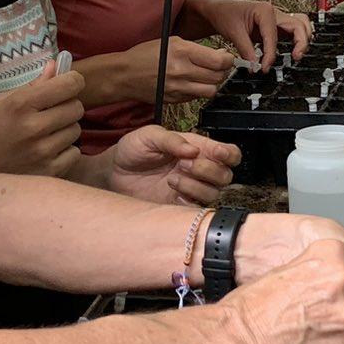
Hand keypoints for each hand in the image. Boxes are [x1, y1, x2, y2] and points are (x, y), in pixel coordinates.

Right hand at [0, 61, 84, 175]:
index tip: (70, 83)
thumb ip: (33, 84)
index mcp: (21, 104)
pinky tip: (50, 150)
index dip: (74, 80)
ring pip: (76, 130)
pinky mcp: (48, 172)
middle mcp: (34, 127)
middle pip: (76, 108)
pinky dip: (66, 151)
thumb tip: (56, 66)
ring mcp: (42, 152)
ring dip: (66, 129)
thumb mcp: (4, 101)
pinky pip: (74, 153)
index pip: (67, 85)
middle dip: (69, 106)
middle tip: (55, 111)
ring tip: (48, 133)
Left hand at [102, 126, 240, 205]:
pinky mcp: (180, 205)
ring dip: (196, 185)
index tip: (216, 153)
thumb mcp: (149, 136)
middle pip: (225, 175)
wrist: (113, 173)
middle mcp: (198, 169)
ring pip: (214, 193)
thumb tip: (193, 150)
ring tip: (173, 178)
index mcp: (197, 148)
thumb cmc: (133, 150)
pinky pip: (198, 207)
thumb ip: (171, 140)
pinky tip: (172, 191)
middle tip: (184, 164)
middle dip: (208, 169)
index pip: (229, 153)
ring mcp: (191, 188)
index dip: (229, 154)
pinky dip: (189, 198)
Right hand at [129, 35, 234, 100]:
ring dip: (212, 83)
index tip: (227, 57)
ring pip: (211, 91)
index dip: (228, 59)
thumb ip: (197, 48)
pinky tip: (192, 83)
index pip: (219, 60)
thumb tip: (219, 53)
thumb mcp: (172, 42)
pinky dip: (198, 91)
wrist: (124, 74)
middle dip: (222, 71)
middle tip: (218, 66)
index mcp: (182, 52)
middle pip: (218, 77)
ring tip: (206, 76)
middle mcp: (182, 71)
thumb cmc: (145, 55)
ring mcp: (178, 88)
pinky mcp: (175, 100)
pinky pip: (196, 97)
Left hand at [192, 0, 310, 68]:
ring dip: (303, 40)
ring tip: (297, 55)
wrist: (218, 10)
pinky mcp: (275, 27)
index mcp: (265, 10)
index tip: (264, 68)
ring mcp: (277, 19)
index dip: (271, 54)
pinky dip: (296, 41)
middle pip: (298, 25)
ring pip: (300, 26)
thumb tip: (255, 66)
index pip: (274, 36)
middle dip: (301, 42)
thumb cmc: (225, 14)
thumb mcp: (233, 33)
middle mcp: (275, 12)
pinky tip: (291, 54)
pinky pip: (292, 32)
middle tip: (296, 58)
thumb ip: (246, 50)